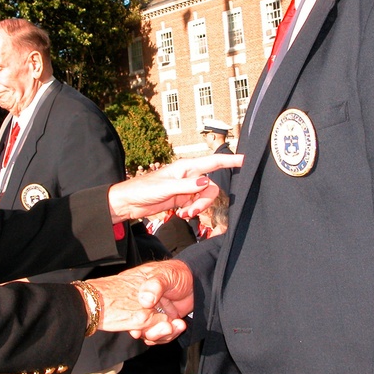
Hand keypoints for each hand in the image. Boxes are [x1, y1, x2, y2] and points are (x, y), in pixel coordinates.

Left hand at [108, 155, 242, 222]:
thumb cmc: (143, 189)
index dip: (230, 160)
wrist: (129, 202)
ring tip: (184, 214)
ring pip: (204, 197)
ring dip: (198, 208)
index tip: (245, 160)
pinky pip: (196, 204)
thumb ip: (187, 186)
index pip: (213, 162)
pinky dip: (192, 211)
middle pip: (211, 186)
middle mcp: (189, 175)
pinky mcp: (182, 199)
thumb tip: (207, 182)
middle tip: (191, 211)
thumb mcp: (166, 187)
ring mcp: (186, 188)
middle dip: (205, 201)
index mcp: (185, 167)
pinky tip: (181, 214)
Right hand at [133, 260, 193, 343]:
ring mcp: (151, 315)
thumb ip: (155, 286)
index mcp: (134, 291)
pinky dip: (169, 335)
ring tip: (174, 326)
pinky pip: (160, 336)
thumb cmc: (178, 273)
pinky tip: (179, 326)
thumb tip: (145, 300)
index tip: (137, 329)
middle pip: (136, 326)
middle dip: (149, 331)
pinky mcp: (162, 323)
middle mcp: (140, 305)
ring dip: (161, 334)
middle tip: (166, 327)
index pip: (125, 309)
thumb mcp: (165, 275)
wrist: (196, 282)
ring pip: (148, 333)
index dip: (130, 322)